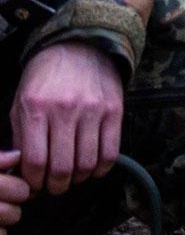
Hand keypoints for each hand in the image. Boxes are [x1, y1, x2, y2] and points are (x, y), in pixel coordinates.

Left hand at [9, 39, 125, 212]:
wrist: (79, 47)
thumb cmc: (44, 79)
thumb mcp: (21, 103)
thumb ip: (20, 137)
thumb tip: (22, 172)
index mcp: (36, 109)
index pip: (35, 161)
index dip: (34, 182)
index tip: (34, 186)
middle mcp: (65, 110)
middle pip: (62, 167)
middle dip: (56, 186)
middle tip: (54, 187)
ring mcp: (92, 110)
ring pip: (87, 163)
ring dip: (78, 179)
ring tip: (72, 178)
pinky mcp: (114, 110)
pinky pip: (110, 152)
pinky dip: (101, 169)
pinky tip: (92, 169)